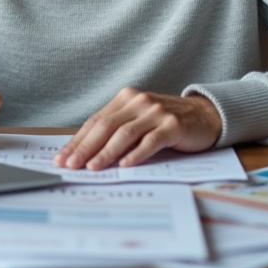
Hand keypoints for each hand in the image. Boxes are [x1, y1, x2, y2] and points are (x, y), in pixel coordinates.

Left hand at [54, 88, 221, 170]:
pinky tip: (125, 165)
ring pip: (125, 134)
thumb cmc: (167, 122)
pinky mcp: (173, 125)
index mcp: (125, 99)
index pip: (95, 121)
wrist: (205, 115)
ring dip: (106, 153)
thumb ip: (117, 130)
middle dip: (85, 148)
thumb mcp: (139, 120)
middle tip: (71, 165)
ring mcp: (156, 112)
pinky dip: (136, 154)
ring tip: (93, 168)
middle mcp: (138, 102)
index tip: (62, 158)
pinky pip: (151, 141)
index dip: (77, 140)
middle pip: (106, 126)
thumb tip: (86, 154)